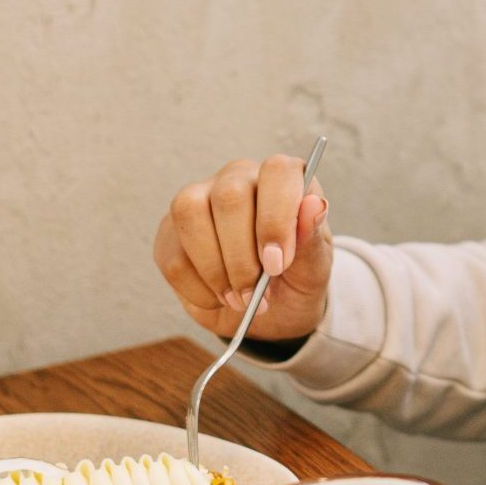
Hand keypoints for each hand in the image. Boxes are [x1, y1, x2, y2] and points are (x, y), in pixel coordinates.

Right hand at [154, 154, 331, 342]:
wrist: (271, 313)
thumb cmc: (296, 279)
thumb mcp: (314, 267)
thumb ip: (312, 237)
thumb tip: (314, 206)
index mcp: (281, 180)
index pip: (277, 171)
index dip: (275, 218)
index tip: (277, 264)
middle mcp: (238, 180)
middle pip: (229, 196)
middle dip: (241, 256)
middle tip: (255, 293)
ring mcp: (199, 200)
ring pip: (190, 214)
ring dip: (214, 270)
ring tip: (238, 299)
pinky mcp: (171, 232)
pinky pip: (173, 255)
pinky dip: (197, 289)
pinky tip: (218, 299)